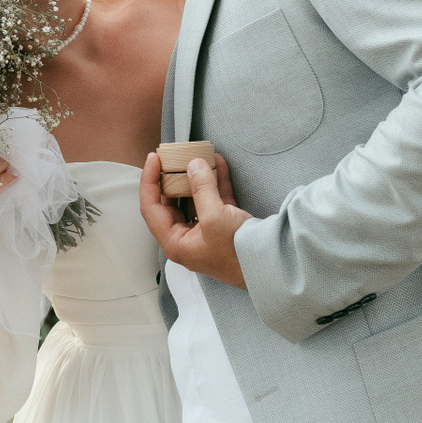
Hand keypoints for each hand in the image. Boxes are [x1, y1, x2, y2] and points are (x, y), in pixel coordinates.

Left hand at [140, 152, 249, 287]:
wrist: (271, 268)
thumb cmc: (237, 251)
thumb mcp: (215, 217)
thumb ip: (201, 189)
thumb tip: (192, 164)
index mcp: (175, 242)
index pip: (151, 208)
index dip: (149, 181)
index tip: (154, 158)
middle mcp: (186, 239)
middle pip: (171, 203)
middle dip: (173, 177)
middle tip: (174, 156)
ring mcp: (205, 233)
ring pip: (193, 200)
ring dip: (196, 178)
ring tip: (197, 155)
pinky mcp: (224, 227)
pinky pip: (214, 201)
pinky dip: (216, 183)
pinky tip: (218, 163)